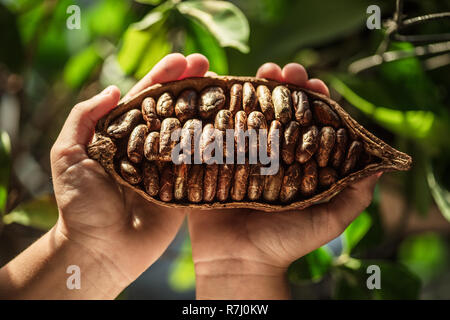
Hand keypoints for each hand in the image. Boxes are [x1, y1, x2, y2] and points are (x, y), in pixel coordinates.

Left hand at [51, 54, 208, 292]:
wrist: (99, 248)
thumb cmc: (79, 204)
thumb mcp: (67, 154)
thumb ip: (84, 118)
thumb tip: (113, 88)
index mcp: (123, 134)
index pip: (147, 97)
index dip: (164, 76)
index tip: (184, 58)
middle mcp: (148, 146)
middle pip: (174, 109)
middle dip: (191, 85)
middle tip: (210, 66)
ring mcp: (168, 166)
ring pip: (192, 131)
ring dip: (209, 109)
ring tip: (227, 88)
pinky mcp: (184, 187)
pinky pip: (202, 163)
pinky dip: (217, 145)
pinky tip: (232, 127)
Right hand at [188, 63, 381, 298]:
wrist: (240, 262)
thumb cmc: (286, 243)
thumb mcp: (330, 219)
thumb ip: (355, 195)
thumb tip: (381, 165)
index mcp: (298, 162)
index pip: (309, 121)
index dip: (313, 99)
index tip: (313, 83)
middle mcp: (270, 153)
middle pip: (277, 109)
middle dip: (282, 85)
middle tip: (281, 70)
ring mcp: (241, 154)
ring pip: (248, 112)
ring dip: (252, 88)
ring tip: (258, 73)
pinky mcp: (214, 159)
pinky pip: (216, 128)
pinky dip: (219, 105)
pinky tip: (224, 87)